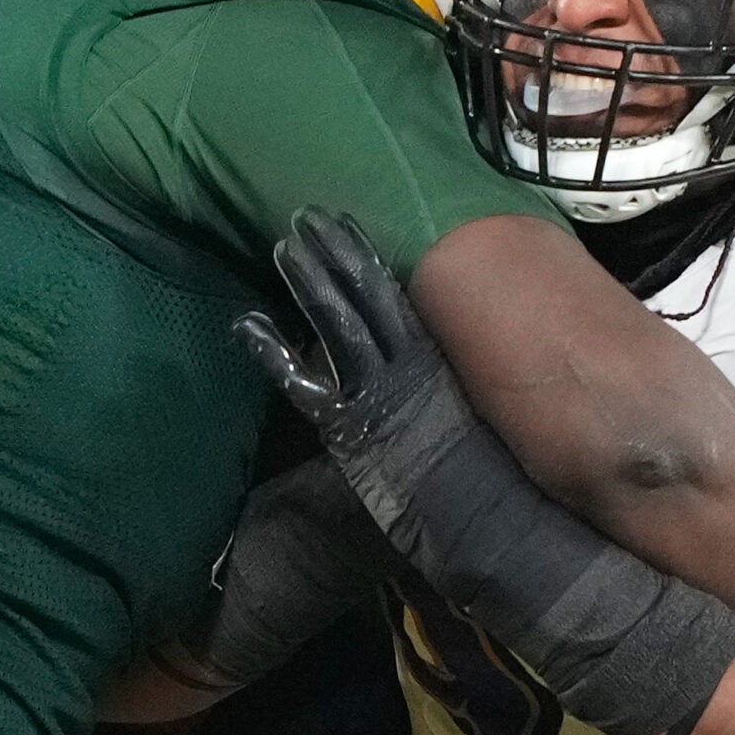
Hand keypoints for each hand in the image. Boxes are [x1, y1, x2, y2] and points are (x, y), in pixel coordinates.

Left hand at [233, 210, 475, 541]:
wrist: (484, 521)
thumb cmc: (487, 481)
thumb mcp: (474, 417)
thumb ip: (450, 385)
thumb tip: (445, 362)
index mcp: (436, 358)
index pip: (396, 295)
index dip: (367, 256)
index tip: (347, 224)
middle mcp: (407, 365)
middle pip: (366, 293)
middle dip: (335, 252)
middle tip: (309, 214)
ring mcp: (375, 392)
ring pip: (337, 321)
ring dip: (309, 280)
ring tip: (284, 244)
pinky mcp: (348, 426)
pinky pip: (301, 381)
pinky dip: (271, 351)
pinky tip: (246, 325)